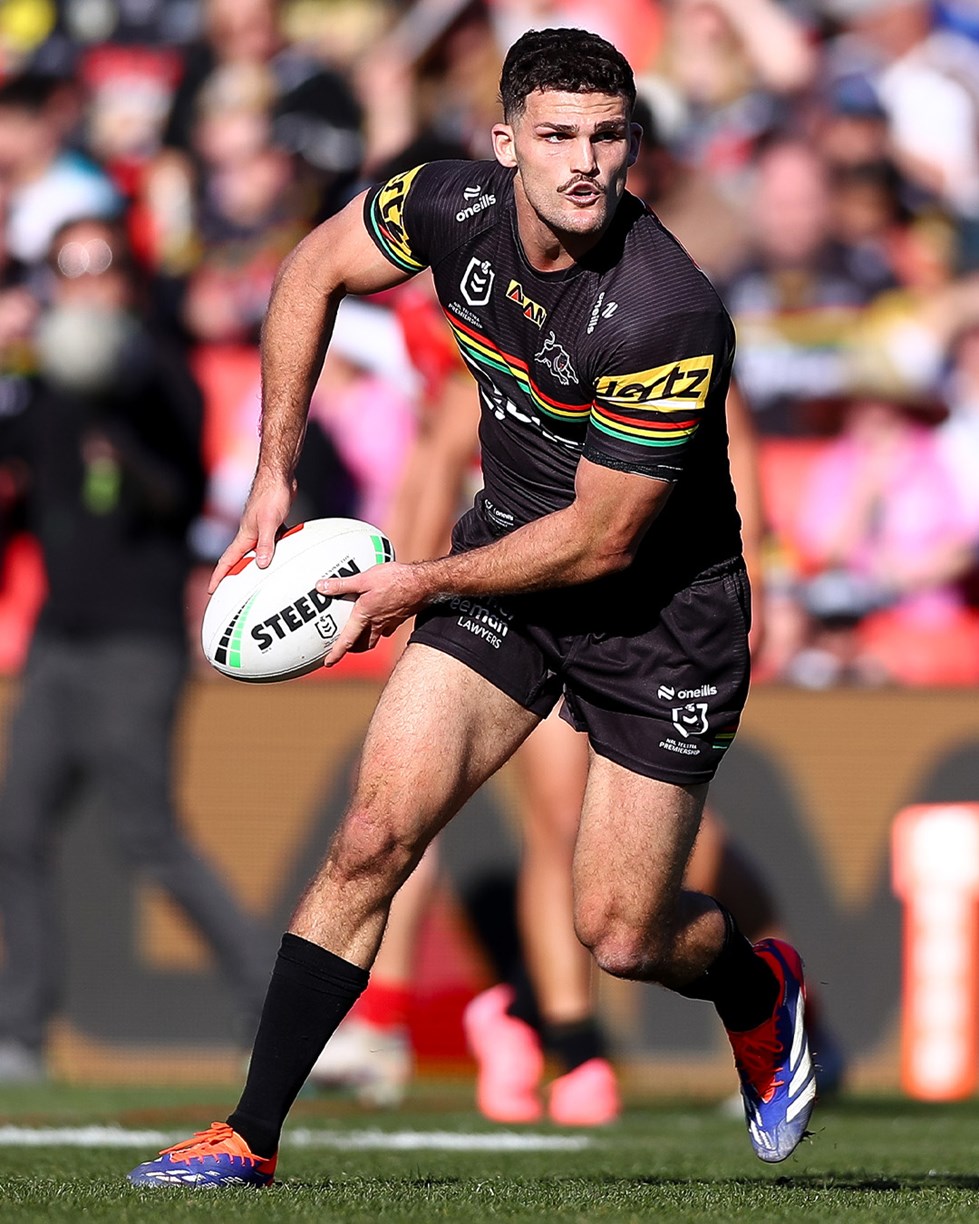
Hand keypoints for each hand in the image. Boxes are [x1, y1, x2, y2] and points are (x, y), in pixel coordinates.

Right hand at [208, 472, 294, 593]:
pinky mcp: (272, 522)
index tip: (210, 590)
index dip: (218, 576)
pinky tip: (285, 551)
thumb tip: (261, 565)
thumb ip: (265, 544)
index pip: (227, 560)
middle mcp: (250, 533)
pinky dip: (276, 548)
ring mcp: (260, 527)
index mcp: (245, 535)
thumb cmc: (271, 494)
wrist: (279, 475)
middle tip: (232, 591)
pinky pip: (272, 540)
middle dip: (234, 575)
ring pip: (257, 550)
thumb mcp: (269, 522)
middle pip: (240, 559)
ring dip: (257, 563)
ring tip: (260, 577)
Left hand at [317, 562, 426, 666]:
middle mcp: (377, 624)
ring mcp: (390, 622)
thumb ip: (342, 584)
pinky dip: (380, 626)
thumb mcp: (364, 579)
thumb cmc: (395, 581)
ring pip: (376, 637)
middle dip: (353, 648)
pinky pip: (387, 627)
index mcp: (364, 616)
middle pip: (363, 644)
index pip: (347, 641)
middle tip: (345, 646)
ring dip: (367, 639)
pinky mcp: (399, 617)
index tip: (328, 663)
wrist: (423, 583)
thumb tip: (321, 586)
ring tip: (360, 632)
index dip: (336, 653)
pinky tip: (379, 615)